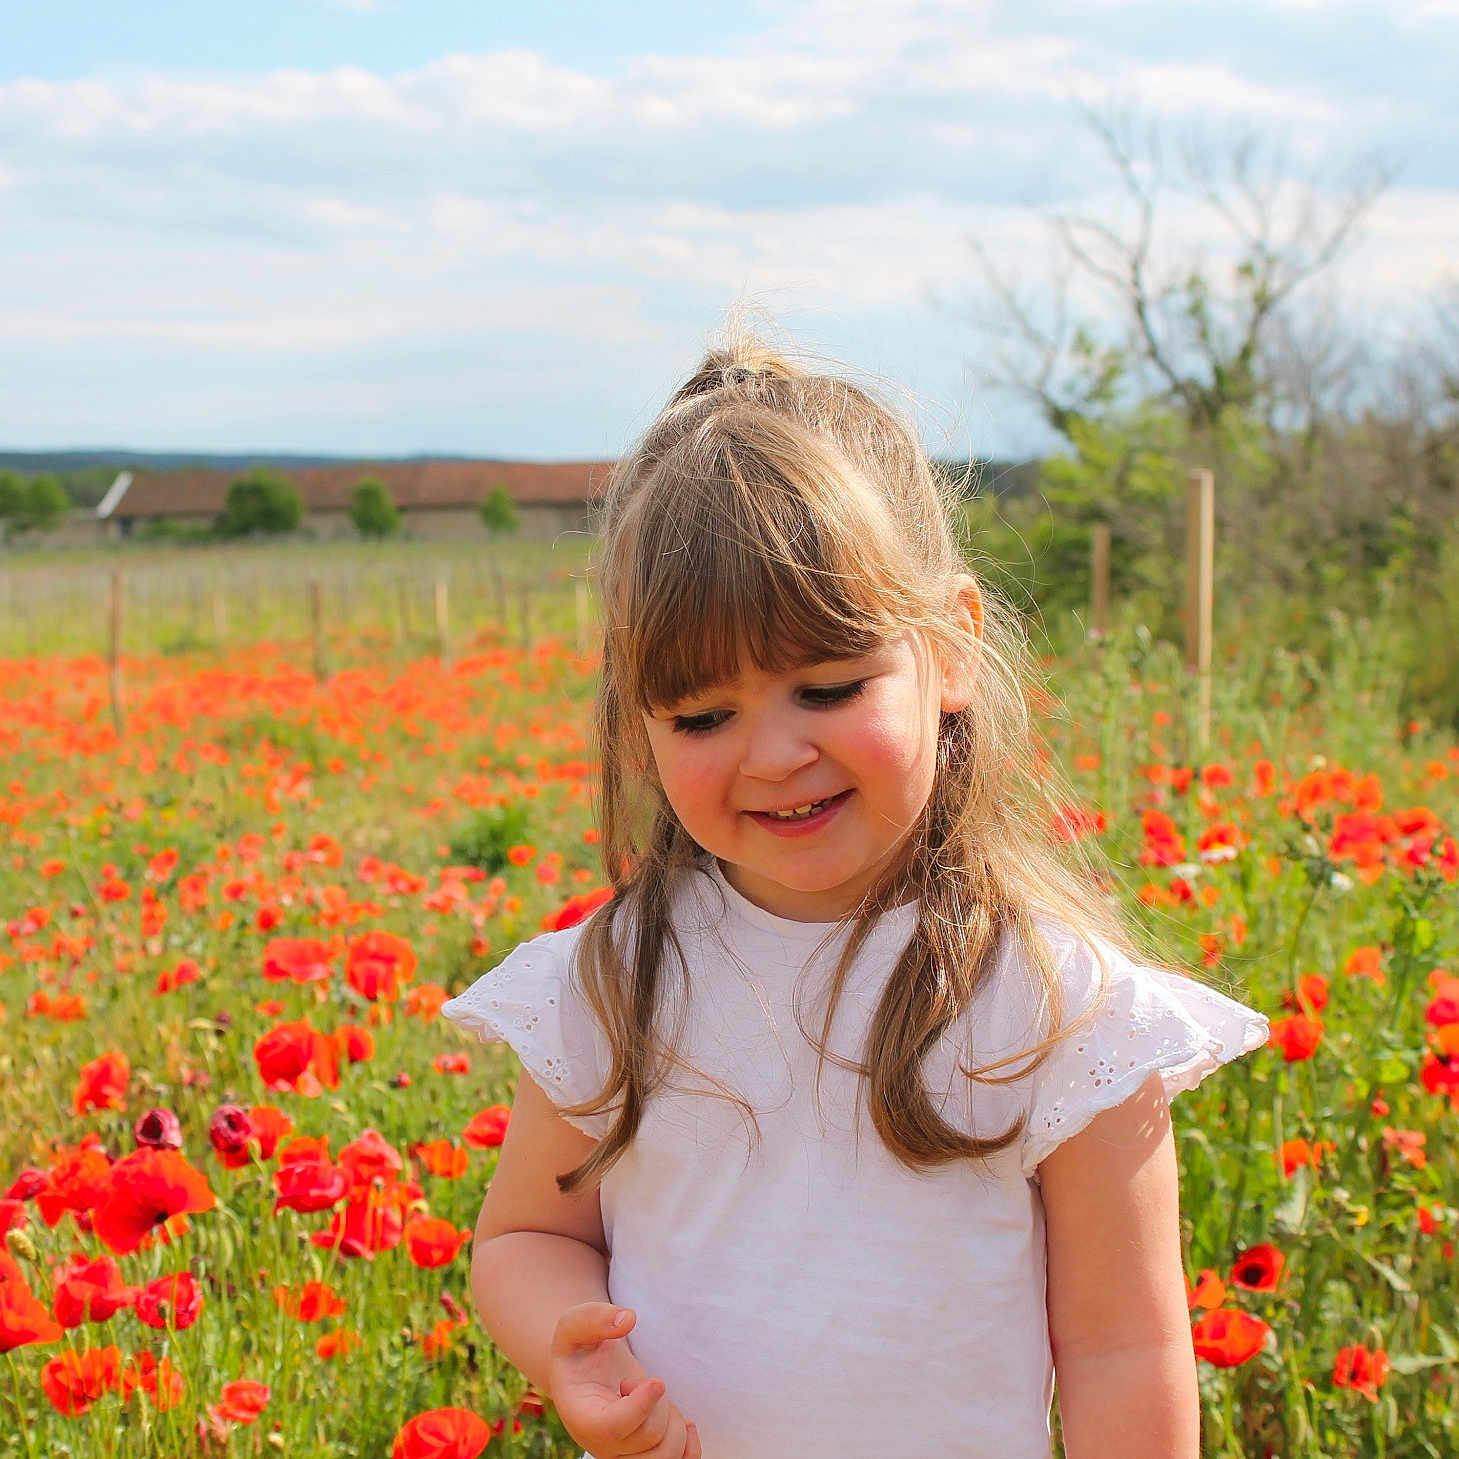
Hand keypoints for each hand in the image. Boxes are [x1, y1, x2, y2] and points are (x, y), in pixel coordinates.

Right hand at [547, 1302, 701, 1457]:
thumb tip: (628, 1319)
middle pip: (649, 1438)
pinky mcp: (644, 1457)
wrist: (585, 1374)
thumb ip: (594, 1318)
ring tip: (654, 1401)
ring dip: (674, 1423)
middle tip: (636, 1382)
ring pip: (666, 1456)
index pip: (614, 1428)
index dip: (641, 1407)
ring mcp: (624, 1457)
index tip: (657, 1381)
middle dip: (659, 1402)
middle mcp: (602, 1447)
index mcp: (582, 1417)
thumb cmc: (580, 1348)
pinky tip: (685, 1422)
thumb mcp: (573, 1325)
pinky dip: (689, 1448)